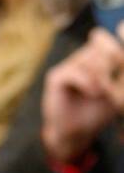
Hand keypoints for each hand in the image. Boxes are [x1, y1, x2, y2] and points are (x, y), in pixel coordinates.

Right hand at [40, 27, 123, 162]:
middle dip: (112, 66)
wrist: (76, 132)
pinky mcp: (56, 76)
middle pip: (102, 48)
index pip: (104, 40)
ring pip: (90, 60)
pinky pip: (76, 73)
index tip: (113, 72)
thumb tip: (112, 49)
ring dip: (101, 77)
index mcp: (95, 58)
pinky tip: (92, 93)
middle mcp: (80, 57)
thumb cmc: (98, 111)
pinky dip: (87, 83)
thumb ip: (120, 71)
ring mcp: (67, 65)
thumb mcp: (117, 90)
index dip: (113, 47)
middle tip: (110, 86)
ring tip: (101, 93)